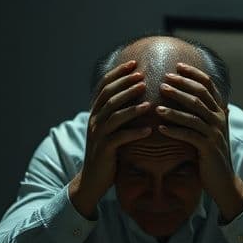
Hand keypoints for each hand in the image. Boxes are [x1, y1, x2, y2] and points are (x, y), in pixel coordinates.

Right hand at [71, 59, 151, 217]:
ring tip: (149, 101)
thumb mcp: (110, 129)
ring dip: (132, 107)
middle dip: (126, 85)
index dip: (118, 74)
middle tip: (143, 76)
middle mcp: (94, 121)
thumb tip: (136, 93)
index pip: (105, 86)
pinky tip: (149, 130)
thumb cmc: (108, 152)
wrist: (93, 179)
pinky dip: (135, 133)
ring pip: (114, 116)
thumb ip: (118, 112)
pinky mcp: (104, 150)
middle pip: (109, 97)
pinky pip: (120, 139)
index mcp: (96, 113)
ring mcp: (98, 135)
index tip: (134, 63)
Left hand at [155, 62, 242, 221]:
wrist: (224, 181)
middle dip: (181, 86)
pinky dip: (174, 130)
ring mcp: (215, 133)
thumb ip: (210, 115)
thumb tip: (210, 99)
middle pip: (200, 95)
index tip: (177, 65)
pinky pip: (189, 135)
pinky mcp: (208, 148)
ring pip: (194, 113)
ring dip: (174, 107)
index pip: (209, 85)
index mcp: (220, 112)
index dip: (194, 74)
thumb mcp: (212, 131)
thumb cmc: (212, 155)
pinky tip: (160, 128)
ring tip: (157, 104)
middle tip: (163, 80)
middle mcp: (220, 119)